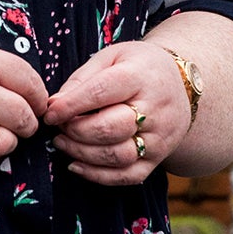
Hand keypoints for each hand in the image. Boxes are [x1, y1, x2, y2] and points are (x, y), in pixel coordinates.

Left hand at [44, 41, 191, 184]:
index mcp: (141, 76)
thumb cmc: (138, 68)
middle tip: (58, 126)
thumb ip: (82, 79)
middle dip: (75, 130)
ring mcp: (160, 137)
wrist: (182, 85)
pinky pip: (127, 176)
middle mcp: (155, 109)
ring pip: (117, 155)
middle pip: (109, 128)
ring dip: (81, 153)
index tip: (49, 113)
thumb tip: (53, 106)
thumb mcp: (112, 57)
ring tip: (62, 143)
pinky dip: (97, 176)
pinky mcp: (158, 158)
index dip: (70, 105)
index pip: (101, 92)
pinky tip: (76, 165)